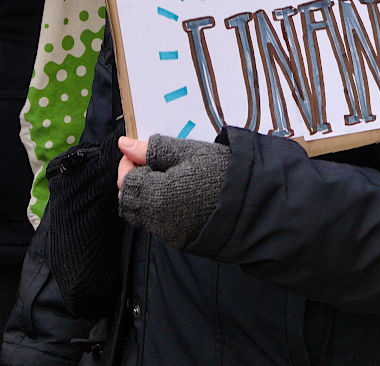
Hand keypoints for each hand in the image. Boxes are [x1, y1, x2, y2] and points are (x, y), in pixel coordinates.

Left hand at [117, 133, 229, 247]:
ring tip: (167, 178)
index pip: (125, 180)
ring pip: (139, 214)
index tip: (141, 152)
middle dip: (133, 181)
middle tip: (152, 164)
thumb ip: (154, 150)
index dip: (128, 163)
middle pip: (127, 201)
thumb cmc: (221, 171)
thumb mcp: (189, 151)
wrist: (250, 202)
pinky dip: (157, 208)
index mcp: (156, 194)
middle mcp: (156, 218)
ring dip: (144, 195)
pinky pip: (155, 224)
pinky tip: (178, 194)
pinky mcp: (177, 240)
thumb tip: (124, 143)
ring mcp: (166, 233)